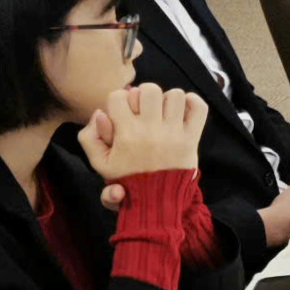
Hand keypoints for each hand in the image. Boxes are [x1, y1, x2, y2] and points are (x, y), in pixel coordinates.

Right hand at [78, 84, 206, 181]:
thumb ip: (90, 138)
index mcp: (126, 133)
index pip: (119, 96)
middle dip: (144, 95)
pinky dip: (193, 102)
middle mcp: (150, 129)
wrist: (156, 200)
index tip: (122, 112)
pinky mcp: (191, 138)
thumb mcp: (100, 163)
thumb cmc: (127, 179)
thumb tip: (100, 113)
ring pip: (175, 95)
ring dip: (168, 100)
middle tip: (144, 109)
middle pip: (149, 89)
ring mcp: (174, 132)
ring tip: (162, 112)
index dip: (119, 101)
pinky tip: (182, 109)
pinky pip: (199, 108)